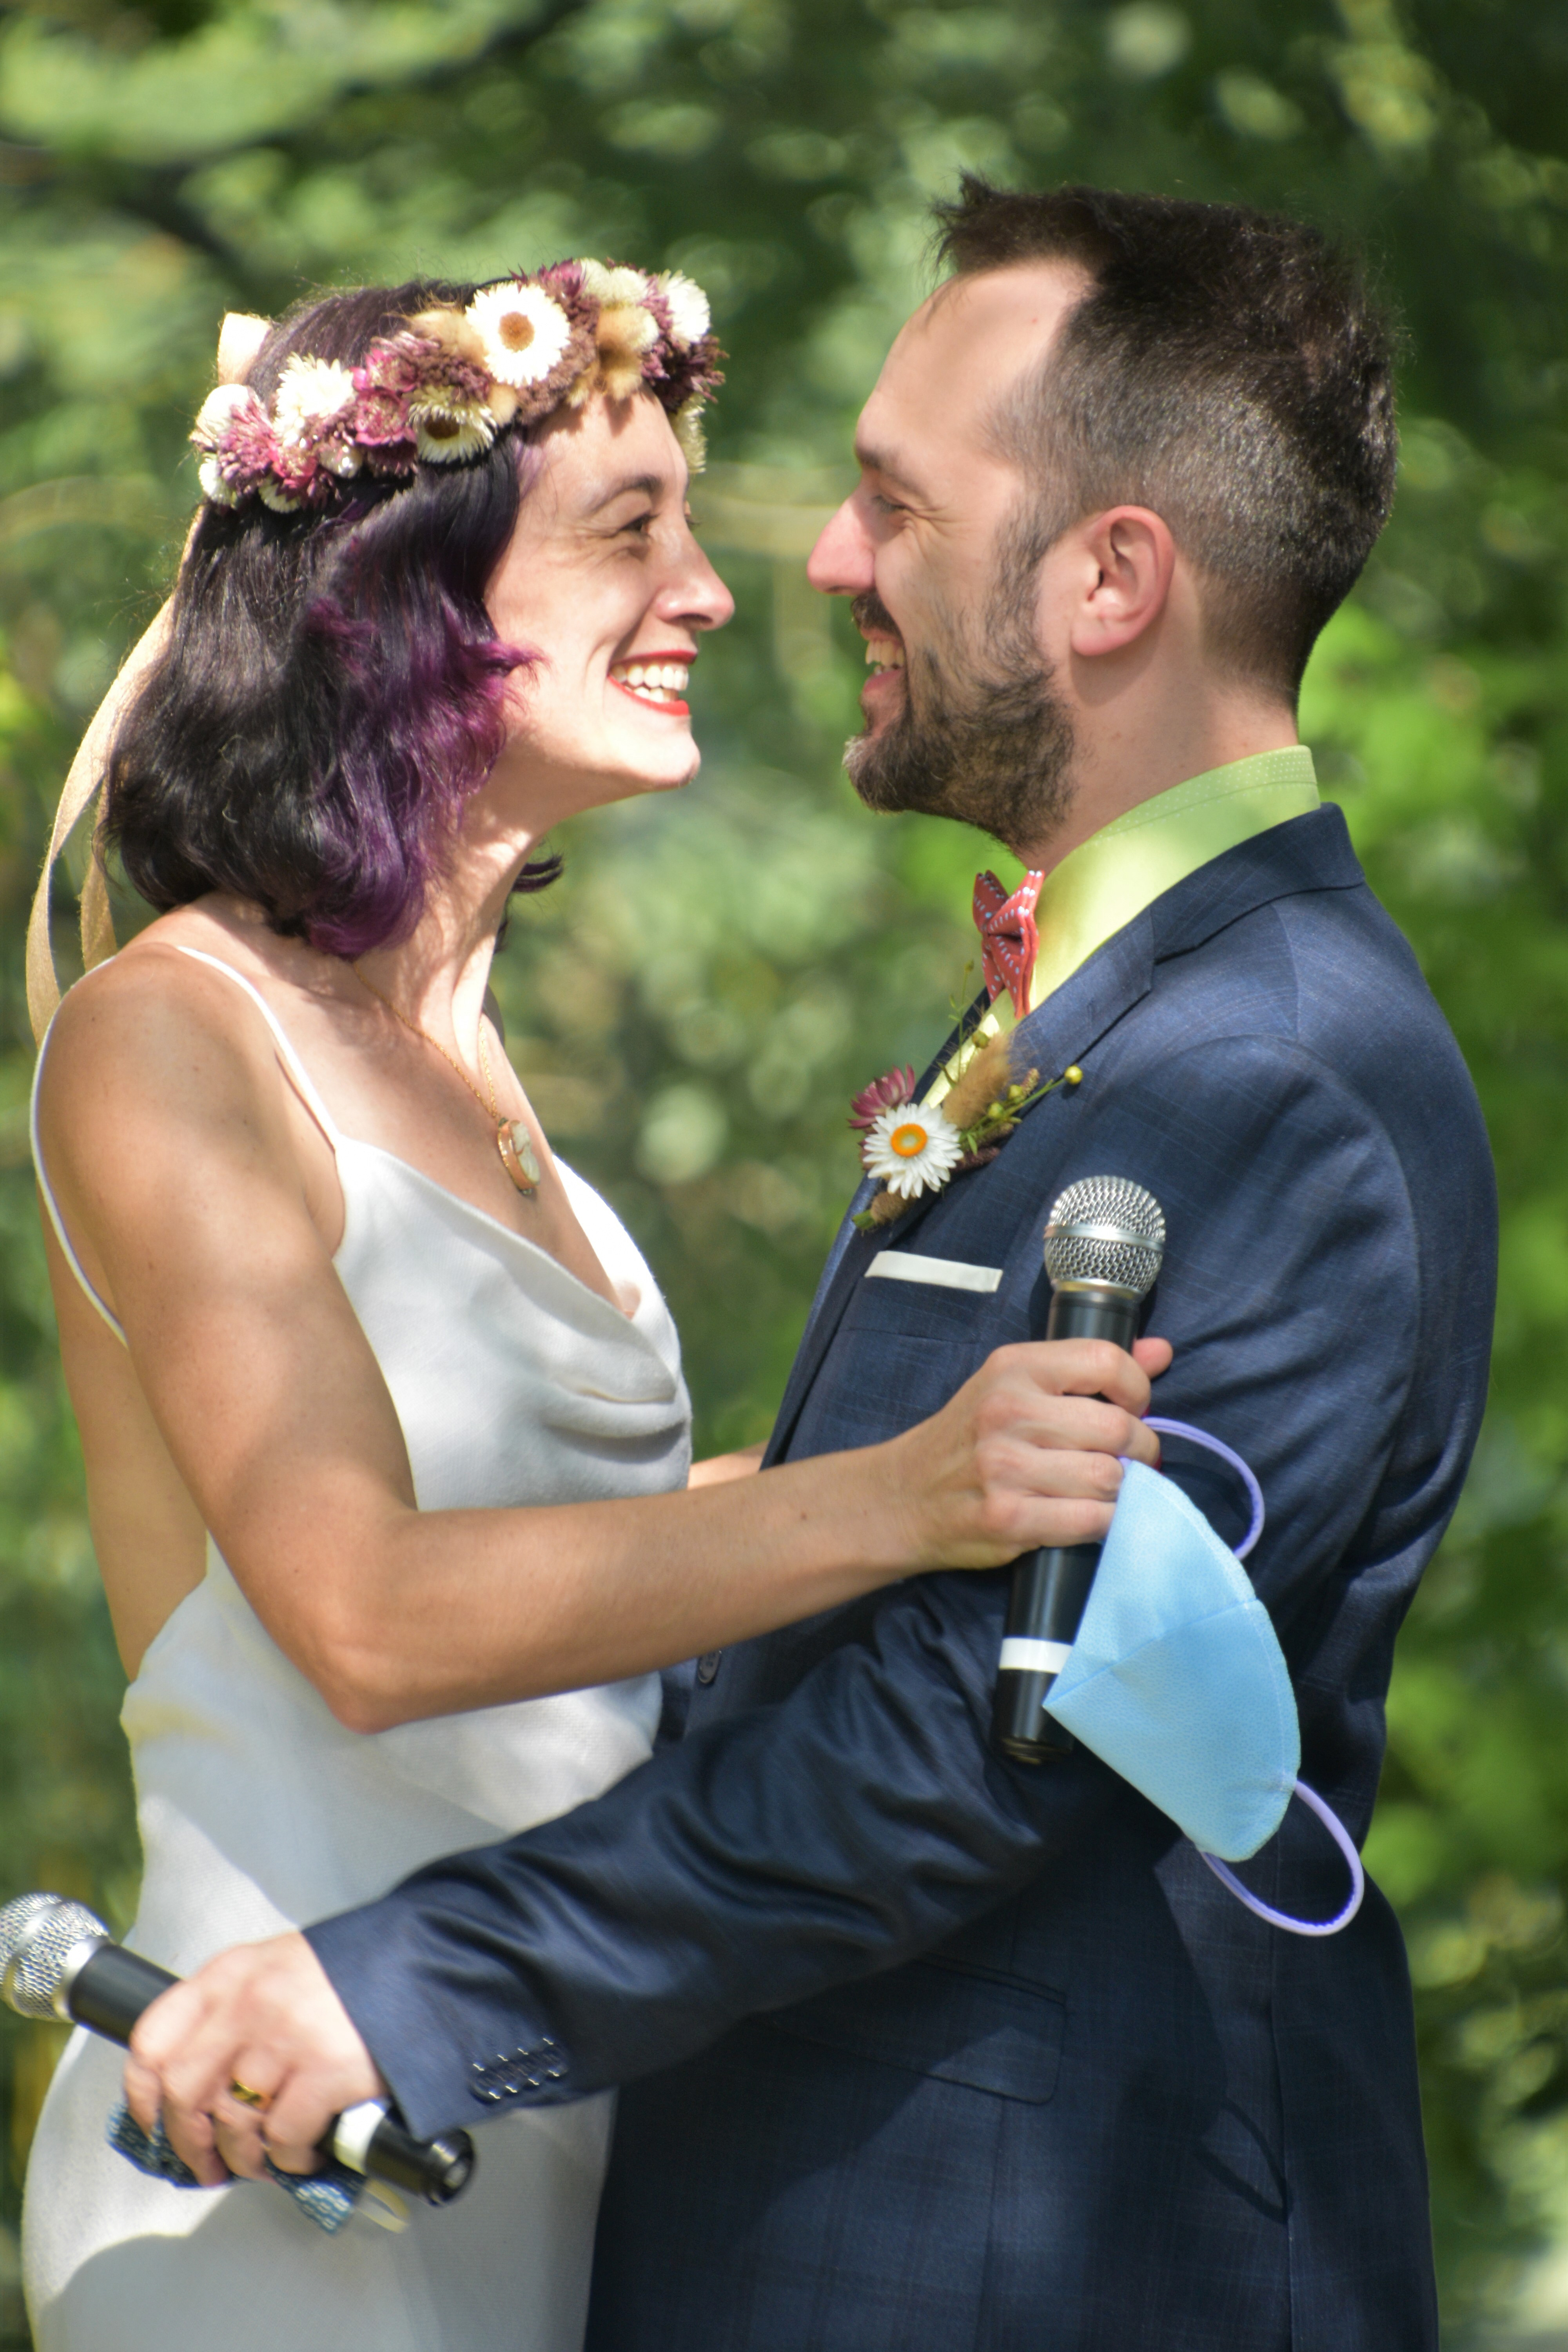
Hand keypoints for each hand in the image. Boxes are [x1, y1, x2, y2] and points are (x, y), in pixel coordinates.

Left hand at [125, 1931, 383, 2185]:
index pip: (152, 2039)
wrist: (429, 1963)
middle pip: (183, 2093)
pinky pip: (284, 2139)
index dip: (143, 2096)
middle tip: (207, 2165)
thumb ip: (235, 2011)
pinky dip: (291, 2159)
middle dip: (189, 2144)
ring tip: (266, 2160)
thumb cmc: (354, 1974)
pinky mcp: (326, 2072)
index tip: (154, 2125)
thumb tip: (197, 2086)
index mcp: (231, 1973)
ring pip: (233, 2125)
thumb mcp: (279, 1969)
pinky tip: (306, 2150)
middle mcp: (249, 2003)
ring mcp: (286, 2037)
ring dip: (245, 2158)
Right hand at [894, 1334, 1172, 1569]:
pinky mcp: (1009, 1518)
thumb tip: (1159, 1352)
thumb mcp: (1016, 1385)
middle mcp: (1008, 1411)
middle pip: (1116, 1428)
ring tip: (1107, 1488)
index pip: (1106, 1361)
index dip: (1138, 1390)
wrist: (902, 1497)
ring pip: (1110, 1477)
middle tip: (1130, 1459)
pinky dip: (1105, 1522)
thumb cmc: (968, 1440)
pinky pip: (1092, 1521)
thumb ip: (1087, 1367)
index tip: (1133, 1408)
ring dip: (1122, 1489)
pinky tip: (1091, 1515)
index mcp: (1013, 1368)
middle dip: (1140, 1449)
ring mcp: (1006, 1467)